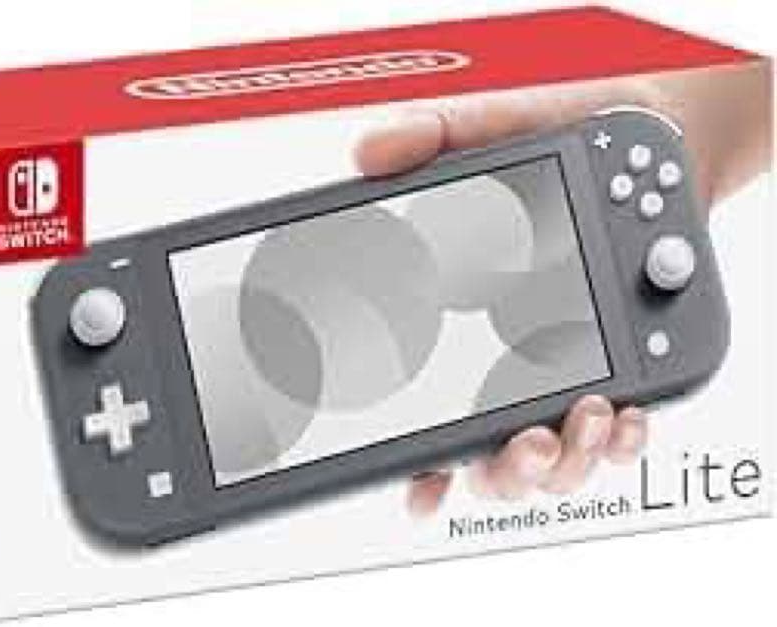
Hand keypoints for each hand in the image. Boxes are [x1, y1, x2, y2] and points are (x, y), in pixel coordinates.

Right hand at [353, 82, 659, 515]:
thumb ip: (426, 138)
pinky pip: (619, 435)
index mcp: (452, 329)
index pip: (425, 418)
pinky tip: (623, 414)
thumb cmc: (553, 139)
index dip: (420, 470)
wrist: (640, 143)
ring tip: (584, 416)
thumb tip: (366, 154)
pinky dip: (622, 441)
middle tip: (526, 443)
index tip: (422, 491)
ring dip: (566, 461)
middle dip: (507, 473)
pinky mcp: (622, 369)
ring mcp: (562, 374)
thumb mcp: (483, 129)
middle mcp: (503, 368)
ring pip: (555, 463)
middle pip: (492, 461)